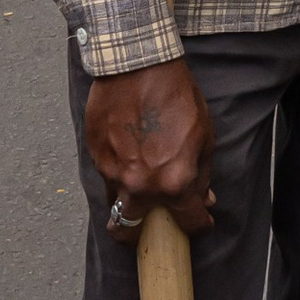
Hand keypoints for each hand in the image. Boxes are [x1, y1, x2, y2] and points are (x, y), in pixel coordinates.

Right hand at [84, 57, 215, 239]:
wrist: (137, 65)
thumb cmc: (175, 95)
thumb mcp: (204, 134)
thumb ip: (202, 173)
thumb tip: (202, 197)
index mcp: (175, 182)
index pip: (188, 222)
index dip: (198, 224)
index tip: (200, 220)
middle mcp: (141, 185)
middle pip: (131, 230)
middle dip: (140, 234)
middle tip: (149, 225)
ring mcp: (114, 173)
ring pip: (115, 204)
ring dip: (126, 202)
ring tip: (136, 187)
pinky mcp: (95, 156)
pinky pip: (106, 177)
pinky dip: (116, 175)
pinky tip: (126, 156)